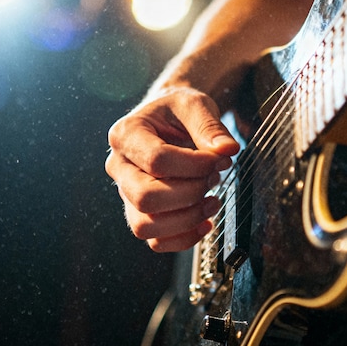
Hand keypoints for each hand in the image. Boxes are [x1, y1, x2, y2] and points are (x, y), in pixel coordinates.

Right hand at [105, 88, 239, 251]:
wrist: (169, 120)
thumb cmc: (177, 111)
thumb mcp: (195, 105)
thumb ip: (210, 127)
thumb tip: (227, 150)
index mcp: (125, 134)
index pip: (157, 160)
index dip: (195, 166)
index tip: (220, 159)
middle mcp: (119, 166)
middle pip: (145, 197)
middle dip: (190, 193)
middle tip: (214, 178)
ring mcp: (126, 193)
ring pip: (146, 225)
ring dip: (187, 219)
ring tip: (213, 201)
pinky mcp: (139, 212)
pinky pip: (155, 241)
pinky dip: (184, 238)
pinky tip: (205, 222)